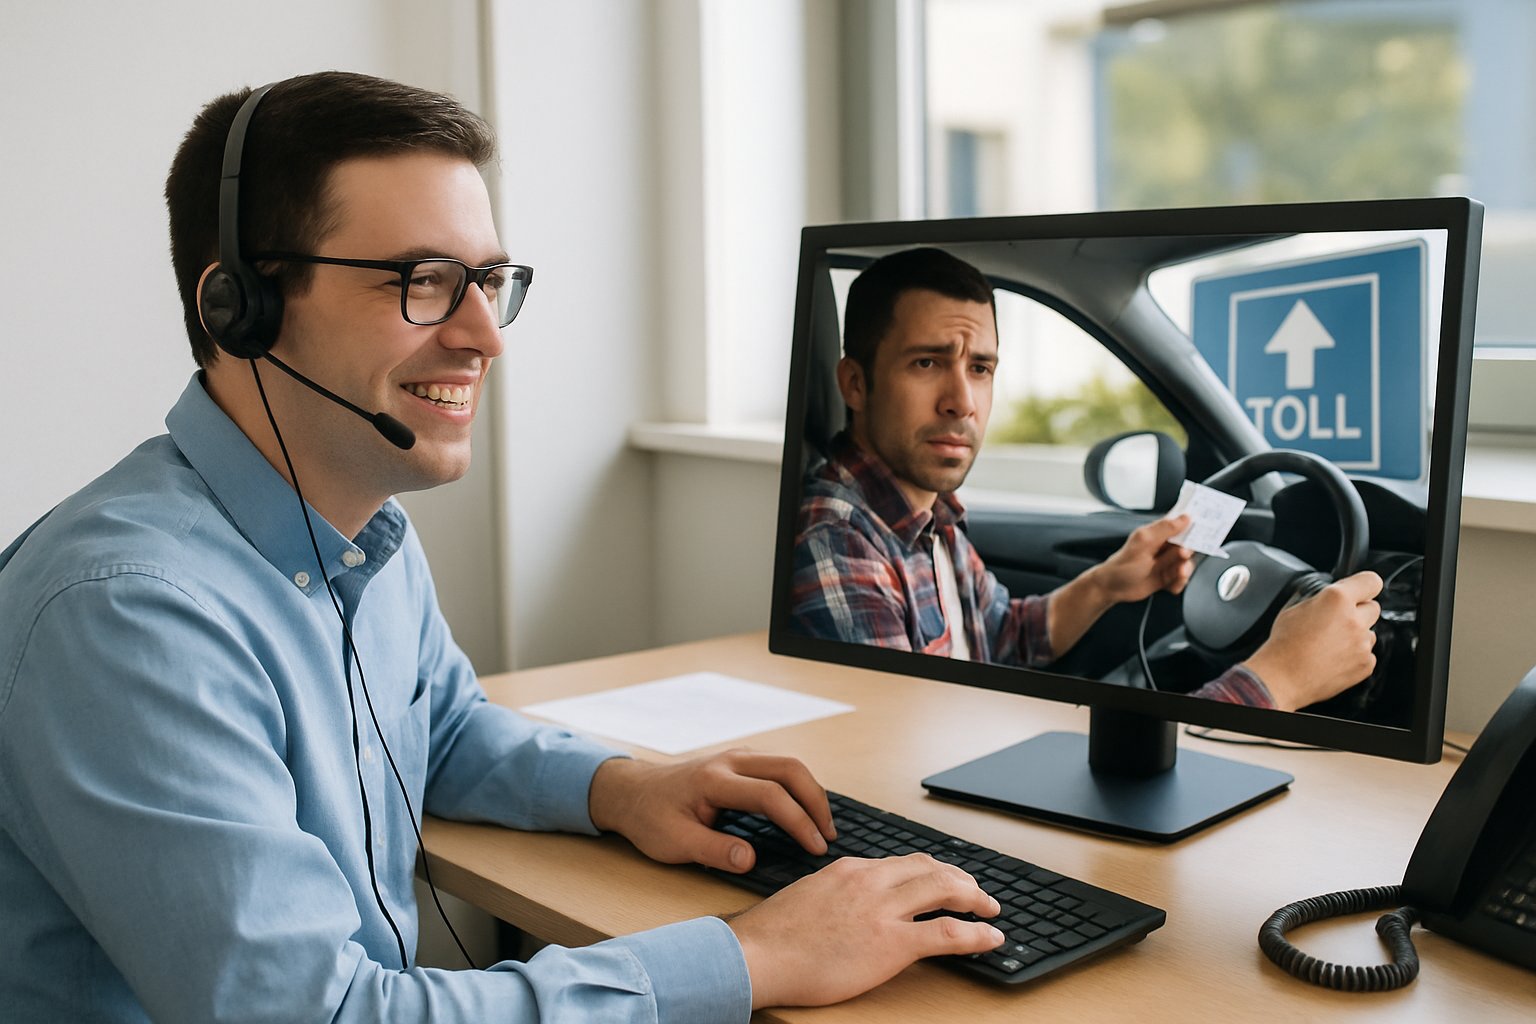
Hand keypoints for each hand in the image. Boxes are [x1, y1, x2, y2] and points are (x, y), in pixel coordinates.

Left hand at [587, 749, 834, 870]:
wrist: (633, 792)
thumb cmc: (651, 818)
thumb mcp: (674, 843)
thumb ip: (713, 851)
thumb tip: (751, 860)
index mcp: (714, 780)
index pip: (770, 794)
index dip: (798, 822)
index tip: (815, 849)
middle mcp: (731, 760)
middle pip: (790, 768)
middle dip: (816, 802)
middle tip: (828, 837)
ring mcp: (738, 757)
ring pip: (789, 764)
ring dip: (811, 793)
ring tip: (822, 828)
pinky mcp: (741, 762)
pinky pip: (780, 768)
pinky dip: (800, 788)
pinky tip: (804, 813)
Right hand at [728, 854, 1003, 1007]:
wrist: (756, 954)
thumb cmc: (771, 936)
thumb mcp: (807, 897)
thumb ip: (836, 895)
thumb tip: (848, 907)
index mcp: (850, 870)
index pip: (903, 862)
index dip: (931, 870)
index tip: (944, 877)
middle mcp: (871, 881)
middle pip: (931, 869)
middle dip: (961, 879)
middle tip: (977, 892)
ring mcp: (883, 910)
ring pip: (946, 890)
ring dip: (975, 898)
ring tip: (991, 909)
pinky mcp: (892, 943)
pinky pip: (948, 934)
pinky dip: (977, 934)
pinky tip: (991, 938)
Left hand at [1047, 515, 1193, 655]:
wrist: (1112, 588)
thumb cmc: (1122, 564)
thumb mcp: (1143, 542)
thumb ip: (1164, 529)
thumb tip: (1185, 517)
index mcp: (1158, 532)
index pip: (1181, 522)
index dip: (1195, 522)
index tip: (1207, 525)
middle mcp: (1165, 546)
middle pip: (1189, 545)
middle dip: (1188, 551)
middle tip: (1182, 555)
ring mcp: (1166, 562)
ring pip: (1187, 564)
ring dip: (1184, 570)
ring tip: (1177, 573)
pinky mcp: (1167, 578)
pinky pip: (1181, 580)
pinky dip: (1178, 583)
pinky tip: (1169, 584)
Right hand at [1242, 571, 1382, 711]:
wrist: (1283, 677)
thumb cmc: (1284, 645)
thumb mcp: (1293, 608)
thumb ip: (1319, 599)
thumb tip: (1327, 597)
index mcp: (1336, 599)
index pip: (1371, 581)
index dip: (1364, 585)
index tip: (1360, 590)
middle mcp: (1354, 620)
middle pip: (1373, 607)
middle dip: (1358, 611)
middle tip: (1336, 621)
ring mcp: (1362, 644)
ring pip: (1369, 632)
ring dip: (1356, 634)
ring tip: (1330, 644)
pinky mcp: (1365, 664)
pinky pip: (1367, 653)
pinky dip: (1354, 655)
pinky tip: (1333, 658)